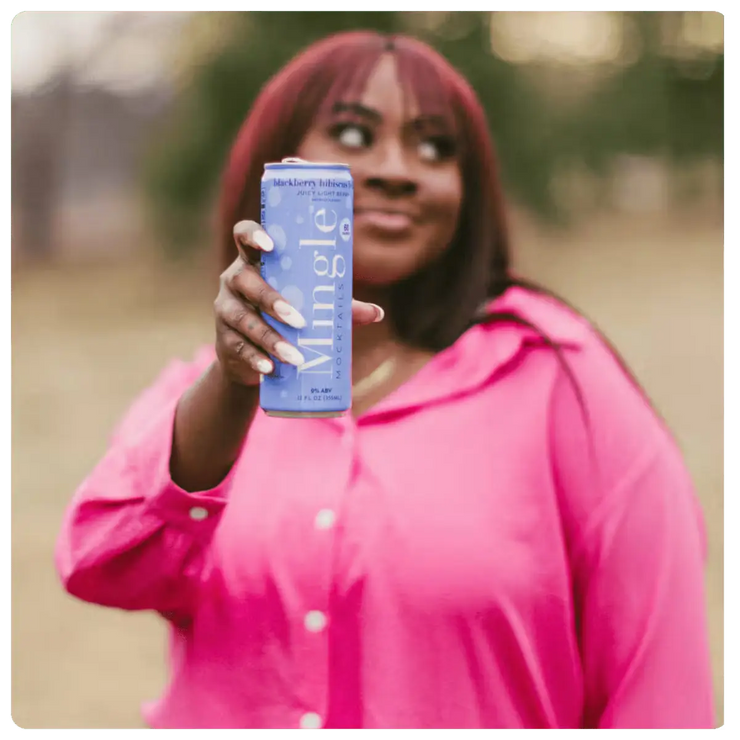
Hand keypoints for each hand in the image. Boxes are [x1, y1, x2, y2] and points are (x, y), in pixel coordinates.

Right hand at [214, 220, 382, 386]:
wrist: (253, 359)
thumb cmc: (286, 318)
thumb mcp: (310, 306)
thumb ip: (339, 306)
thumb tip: (377, 313)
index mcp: (255, 262)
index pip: (244, 235)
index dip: (253, 235)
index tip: (271, 245)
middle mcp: (234, 280)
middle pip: (246, 282)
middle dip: (272, 301)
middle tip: (300, 321)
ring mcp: (226, 309)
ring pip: (244, 319)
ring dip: (271, 338)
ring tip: (296, 357)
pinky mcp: (224, 339)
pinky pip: (238, 347)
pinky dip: (256, 358)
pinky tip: (269, 369)